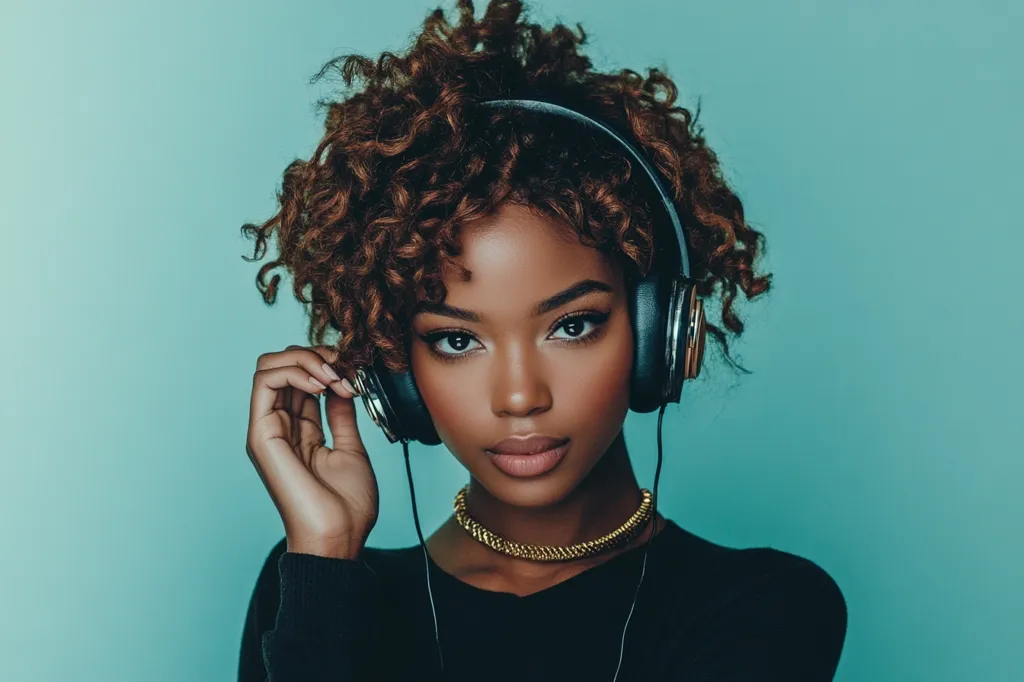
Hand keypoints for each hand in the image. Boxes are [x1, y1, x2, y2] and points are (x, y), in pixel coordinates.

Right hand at [245, 345, 377, 558]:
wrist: (339, 537)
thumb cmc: (346, 506)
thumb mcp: (350, 448)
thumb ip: (341, 416)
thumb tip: (341, 386)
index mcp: (298, 430)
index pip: (300, 376)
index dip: (327, 363)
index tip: (356, 374)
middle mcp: (278, 426)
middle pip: (282, 365)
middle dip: (316, 354)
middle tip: (345, 368)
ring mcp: (267, 430)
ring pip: (269, 365)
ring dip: (306, 359)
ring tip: (334, 376)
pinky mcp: (261, 435)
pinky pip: (265, 382)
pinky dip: (295, 371)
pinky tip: (322, 385)